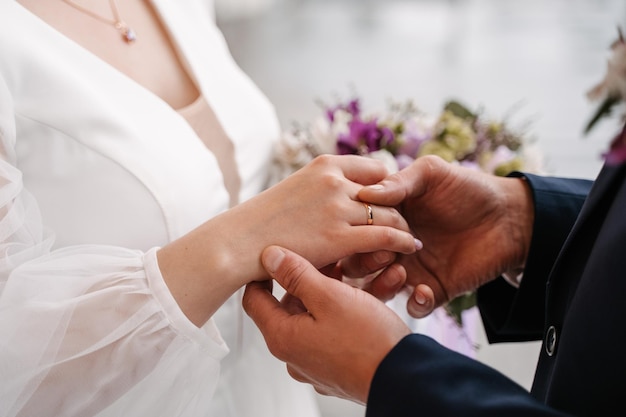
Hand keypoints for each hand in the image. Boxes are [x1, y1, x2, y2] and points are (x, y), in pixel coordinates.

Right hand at [158, 155, 417, 324]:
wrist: (238, 242)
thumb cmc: (262, 222)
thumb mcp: (295, 191)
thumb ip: (322, 190)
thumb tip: (340, 198)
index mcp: (325, 165)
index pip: (376, 170)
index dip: (387, 189)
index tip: (388, 206)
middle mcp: (335, 181)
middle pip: (388, 191)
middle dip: (398, 208)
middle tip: (405, 225)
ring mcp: (337, 207)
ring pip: (390, 213)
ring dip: (402, 227)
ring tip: (409, 239)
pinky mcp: (339, 237)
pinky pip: (386, 236)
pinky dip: (403, 241)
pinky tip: (410, 248)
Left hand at [243, 245, 410, 403]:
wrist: (407, 378)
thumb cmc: (367, 340)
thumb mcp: (330, 297)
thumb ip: (297, 274)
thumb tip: (269, 256)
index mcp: (283, 337)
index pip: (255, 299)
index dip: (265, 272)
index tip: (281, 254)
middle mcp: (295, 353)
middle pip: (293, 303)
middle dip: (317, 276)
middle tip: (337, 259)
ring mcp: (318, 361)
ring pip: (322, 313)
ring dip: (342, 289)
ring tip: (368, 270)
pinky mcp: (341, 364)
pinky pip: (340, 328)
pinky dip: (355, 308)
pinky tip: (380, 289)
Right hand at [358, 155, 533, 317]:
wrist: (510, 215)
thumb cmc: (468, 188)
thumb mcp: (432, 173)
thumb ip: (399, 182)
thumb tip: (364, 194)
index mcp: (386, 217)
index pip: (356, 229)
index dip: (355, 232)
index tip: (365, 229)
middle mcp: (393, 245)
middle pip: (359, 262)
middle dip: (364, 262)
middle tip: (384, 255)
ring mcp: (413, 268)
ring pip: (380, 288)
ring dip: (383, 285)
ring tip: (402, 273)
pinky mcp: (435, 288)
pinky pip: (415, 305)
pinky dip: (415, 303)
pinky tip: (424, 290)